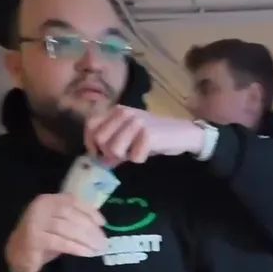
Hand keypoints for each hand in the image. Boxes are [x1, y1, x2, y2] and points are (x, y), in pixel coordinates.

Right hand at [5, 193, 107, 271]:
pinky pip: (60, 242)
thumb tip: (99, 226)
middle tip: (103, 241)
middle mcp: (41, 208)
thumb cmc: (42, 238)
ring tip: (98, 248)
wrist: (17, 253)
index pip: (73, 201)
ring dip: (86, 239)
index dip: (90, 211)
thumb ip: (74, 220)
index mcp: (48, 200)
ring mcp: (36, 222)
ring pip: (67, 229)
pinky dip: (76, 247)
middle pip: (71, 215)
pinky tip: (86, 253)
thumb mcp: (60, 225)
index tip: (102, 223)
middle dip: (90, 228)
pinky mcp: (34, 238)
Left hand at [84, 106, 204, 167]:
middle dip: (108, 153)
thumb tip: (98, 160)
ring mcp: (136, 121)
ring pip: (113, 149)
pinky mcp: (147, 133)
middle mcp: (124, 112)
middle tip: (123, 156)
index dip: (91, 143)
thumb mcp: (129, 138)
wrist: (182, 133)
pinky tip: (147, 152)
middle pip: (100, 140)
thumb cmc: (153, 137)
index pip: (91, 125)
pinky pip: (133, 156)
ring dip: (124, 157)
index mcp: (117, 111)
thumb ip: (111, 144)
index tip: (99, 154)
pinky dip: (140, 159)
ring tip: (136, 152)